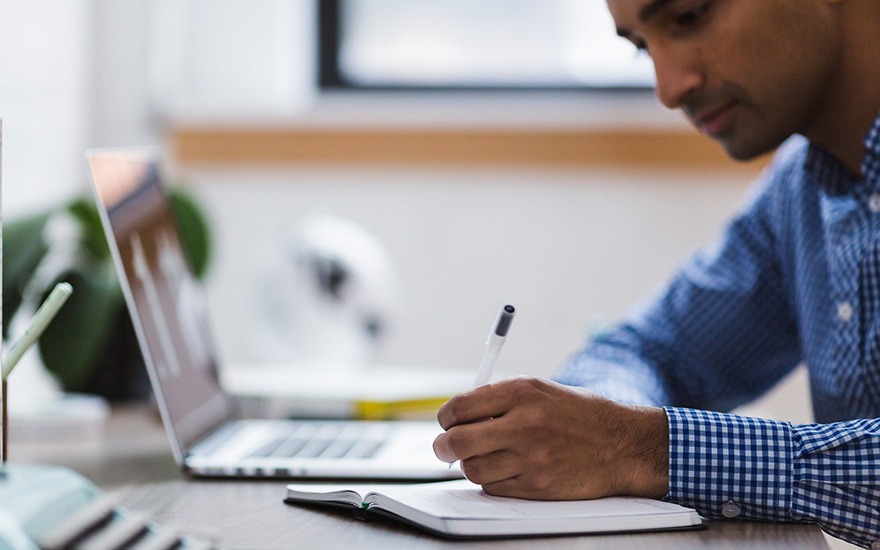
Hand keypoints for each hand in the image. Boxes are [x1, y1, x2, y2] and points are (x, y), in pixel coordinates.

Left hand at [433, 376, 668, 499]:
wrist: (622, 444)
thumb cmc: (579, 415)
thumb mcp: (541, 390)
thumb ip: (499, 399)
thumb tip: (457, 416)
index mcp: (522, 392)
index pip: (460, 407)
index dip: (445, 417)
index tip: (446, 422)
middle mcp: (524, 423)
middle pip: (457, 441)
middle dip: (443, 446)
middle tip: (444, 448)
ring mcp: (531, 458)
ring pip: (472, 469)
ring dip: (470, 465)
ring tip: (484, 457)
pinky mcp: (537, 486)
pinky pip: (494, 488)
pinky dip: (492, 481)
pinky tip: (506, 470)